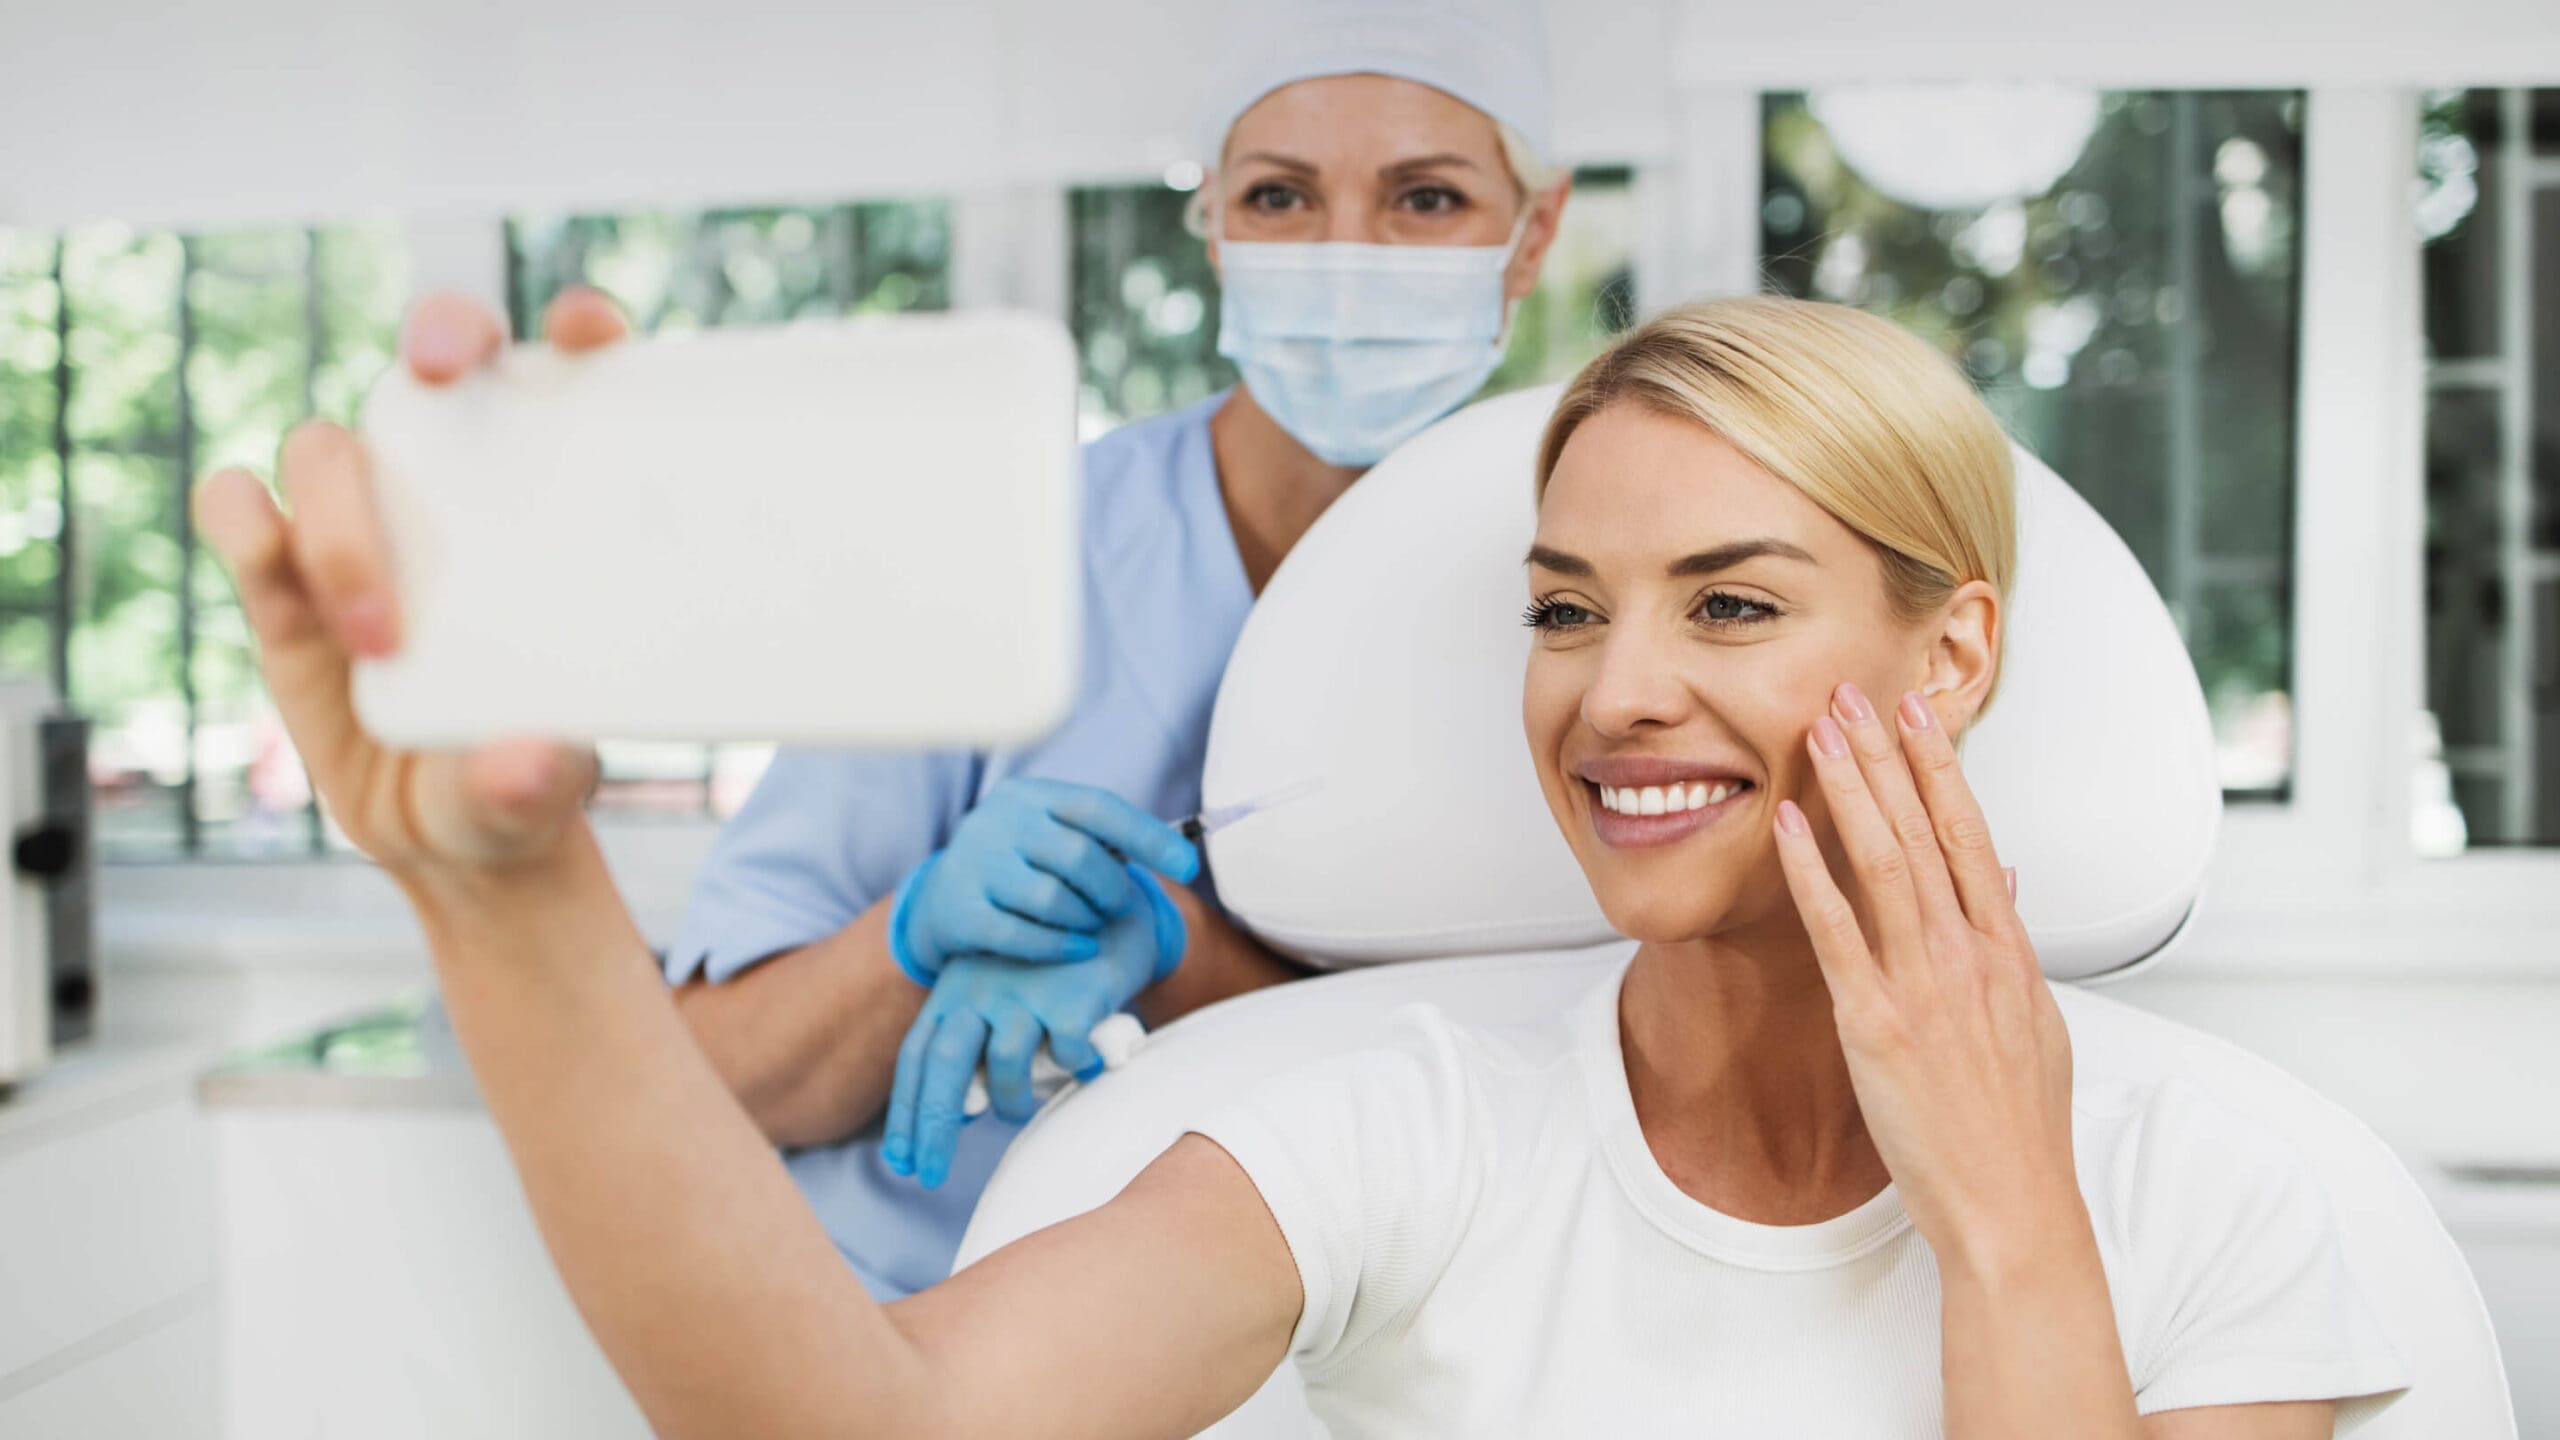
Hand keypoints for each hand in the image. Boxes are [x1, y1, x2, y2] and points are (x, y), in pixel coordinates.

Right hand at [194, 289, 632, 883]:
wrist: (454, 828)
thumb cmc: (529, 773)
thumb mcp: (547, 786)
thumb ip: (539, 776)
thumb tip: (530, 763)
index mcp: (555, 503)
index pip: (579, 384)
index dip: (584, 334)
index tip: (589, 333)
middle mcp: (459, 488)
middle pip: (442, 360)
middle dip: (442, 333)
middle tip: (439, 371)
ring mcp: (366, 522)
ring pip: (330, 448)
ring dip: (342, 519)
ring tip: (380, 638)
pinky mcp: (284, 574)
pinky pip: (238, 508)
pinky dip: (243, 519)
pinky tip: (269, 558)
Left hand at [882, 863, 1186, 1187]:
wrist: (1114, 904)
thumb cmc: (1054, 965)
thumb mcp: (1003, 992)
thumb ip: (980, 1040)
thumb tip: (960, 1112)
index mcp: (955, 989)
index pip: (917, 1056)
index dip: (905, 1111)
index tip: (902, 1161)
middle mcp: (981, 987)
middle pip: (944, 1068)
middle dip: (932, 1129)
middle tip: (928, 1177)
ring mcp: (1025, 989)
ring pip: (1004, 1069)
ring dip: (1013, 1102)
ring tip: (1026, 1105)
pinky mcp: (1070, 996)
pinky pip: (1066, 1057)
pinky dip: (1077, 1069)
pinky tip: (1088, 1065)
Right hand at [889, 778, 1199, 979]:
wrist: (940, 899)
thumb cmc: (1019, 866)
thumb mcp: (1050, 839)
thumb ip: (1100, 840)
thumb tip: (1179, 852)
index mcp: (1029, 795)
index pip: (1098, 807)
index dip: (1149, 836)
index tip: (1189, 866)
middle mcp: (997, 820)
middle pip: (1080, 856)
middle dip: (1112, 889)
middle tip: (1117, 906)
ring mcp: (974, 863)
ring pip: (1052, 898)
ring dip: (1085, 920)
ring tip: (1090, 925)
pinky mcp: (959, 909)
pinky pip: (1022, 935)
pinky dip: (1059, 946)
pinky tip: (1078, 949)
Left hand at [1771, 682, 2075, 1279]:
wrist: (2015, 1207)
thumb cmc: (2020, 1130)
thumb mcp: (2038, 1027)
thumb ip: (2014, 952)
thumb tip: (2008, 887)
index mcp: (2009, 953)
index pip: (1973, 835)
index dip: (1941, 769)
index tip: (1917, 713)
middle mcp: (1970, 955)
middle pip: (1926, 831)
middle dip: (1886, 755)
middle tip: (1853, 690)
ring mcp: (1924, 985)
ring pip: (1884, 862)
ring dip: (1849, 789)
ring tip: (1818, 729)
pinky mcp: (1877, 1023)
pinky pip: (1837, 931)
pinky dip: (1810, 872)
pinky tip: (1786, 825)